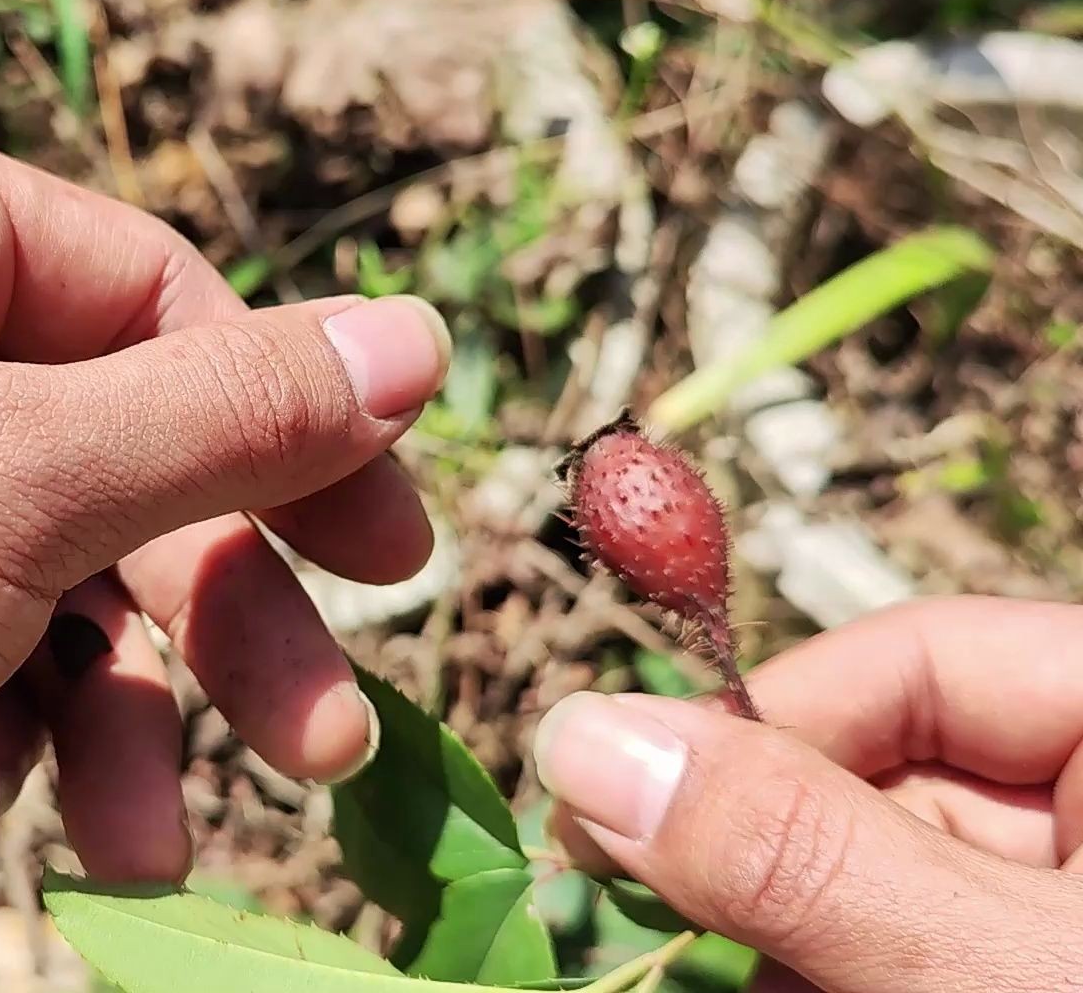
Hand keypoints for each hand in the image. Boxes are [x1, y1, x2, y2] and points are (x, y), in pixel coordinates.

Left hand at [0, 82, 451, 991]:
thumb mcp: (13, 485)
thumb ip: (227, 414)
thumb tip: (412, 338)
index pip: (167, 303)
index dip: (296, 437)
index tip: (397, 569)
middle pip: (113, 445)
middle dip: (211, 610)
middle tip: (318, 746)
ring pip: (36, 562)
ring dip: (109, 707)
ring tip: (136, 838)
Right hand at [534, 596, 1082, 991]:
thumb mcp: (991, 965)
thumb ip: (798, 851)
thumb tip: (580, 738)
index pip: (917, 654)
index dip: (764, 722)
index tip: (638, 809)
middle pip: (888, 770)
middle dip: (772, 854)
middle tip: (665, 922)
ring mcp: (1075, 895)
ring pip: (885, 870)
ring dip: (792, 931)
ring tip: (750, 985)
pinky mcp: (1036, 962)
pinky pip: (913, 943)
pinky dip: (841, 971)